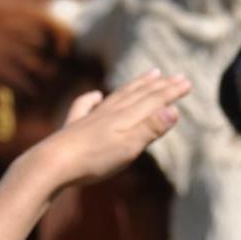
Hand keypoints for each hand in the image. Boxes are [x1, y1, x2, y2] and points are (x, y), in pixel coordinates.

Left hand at [27, 69, 190, 190]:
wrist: (53, 163)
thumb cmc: (93, 159)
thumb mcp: (128, 146)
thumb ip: (150, 128)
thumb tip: (174, 110)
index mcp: (125, 118)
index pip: (153, 101)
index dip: (171, 92)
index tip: (187, 82)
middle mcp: (109, 113)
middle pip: (138, 95)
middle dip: (158, 86)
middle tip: (174, 76)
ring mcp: (90, 119)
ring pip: (117, 97)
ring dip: (134, 86)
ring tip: (148, 76)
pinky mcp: (73, 128)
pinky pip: (84, 108)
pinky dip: (92, 99)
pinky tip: (95, 96)